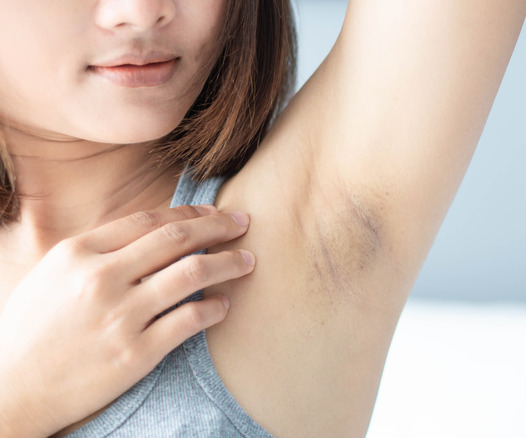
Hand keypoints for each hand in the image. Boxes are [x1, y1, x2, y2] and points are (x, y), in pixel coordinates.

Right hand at [0, 205, 254, 436]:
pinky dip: (215, 308)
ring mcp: (121, 316)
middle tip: (243, 223)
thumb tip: (152, 233)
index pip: (149, 220)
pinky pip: (190, 321)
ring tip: (247, 260)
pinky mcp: (136, 354)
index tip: (213, 212)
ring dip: (228, 263)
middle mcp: (101, 278)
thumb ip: (98, 251)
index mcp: (78, 253)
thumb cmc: (31, 330)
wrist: (11, 390)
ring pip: (193, 274)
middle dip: (218, 226)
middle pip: (177, 239)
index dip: (190, 212)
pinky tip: (224, 305)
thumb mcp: (52, 275)